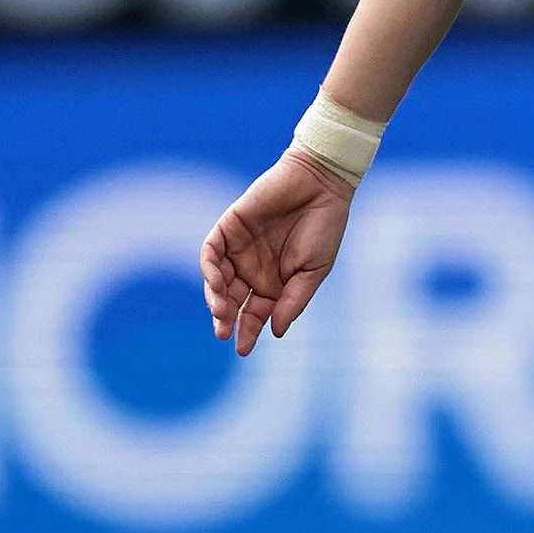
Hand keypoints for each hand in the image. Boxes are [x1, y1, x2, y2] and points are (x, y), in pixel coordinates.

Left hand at [200, 150, 356, 356]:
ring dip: (216, 298)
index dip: (249, 331)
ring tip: (222, 312)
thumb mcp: (314, 270)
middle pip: (232, 301)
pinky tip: (217, 282)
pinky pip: (210, 253)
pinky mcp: (229, 228)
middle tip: (226, 332)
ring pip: (217, 281)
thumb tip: (275, 332)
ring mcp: (239, 249)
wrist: (321, 183)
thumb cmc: (325, 226)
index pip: (255, 313)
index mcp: (275, 282)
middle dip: (227, 319)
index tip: (244, 349)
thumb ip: (293, 300)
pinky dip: (209, 270)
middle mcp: (253, 268)